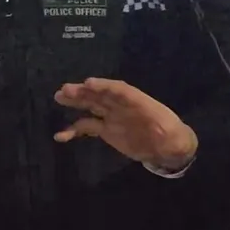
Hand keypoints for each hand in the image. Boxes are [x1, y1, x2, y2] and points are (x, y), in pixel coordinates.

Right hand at [53, 78, 197, 170]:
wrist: (166, 146)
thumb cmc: (169, 134)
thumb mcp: (169, 130)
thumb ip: (162, 128)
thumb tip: (162, 130)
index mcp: (137, 100)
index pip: (119, 90)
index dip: (104, 86)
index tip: (88, 84)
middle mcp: (121, 105)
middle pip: (101, 95)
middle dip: (84, 92)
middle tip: (65, 89)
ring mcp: (112, 116)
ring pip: (91, 105)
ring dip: (76, 101)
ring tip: (59, 97)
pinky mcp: (106, 129)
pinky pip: (87, 126)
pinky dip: (74, 130)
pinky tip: (61, 135)